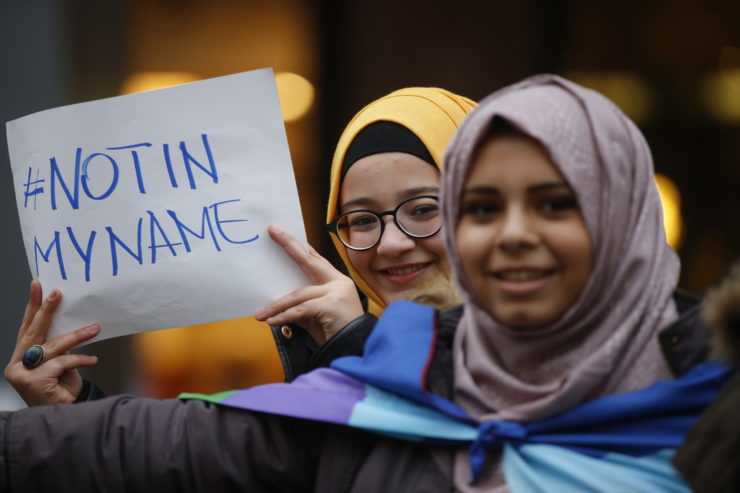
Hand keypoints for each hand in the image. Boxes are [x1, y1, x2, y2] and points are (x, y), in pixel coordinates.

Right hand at [4, 281, 99, 405]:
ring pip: (52, 347)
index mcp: (21, 355)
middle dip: (46, 310)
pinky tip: (92, 360)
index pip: (27, 326)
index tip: (38, 285)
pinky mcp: (35, 382)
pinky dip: (79, 359)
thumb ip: (57, 344)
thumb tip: (70, 318)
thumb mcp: (58, 361)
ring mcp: (23, 374)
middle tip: (58, 293)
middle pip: (34, 331)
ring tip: (94, 329)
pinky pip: (62, 362)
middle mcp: (17, 364)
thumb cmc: (61, 387)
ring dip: (76, 336)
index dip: (32, 306)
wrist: (66, 414)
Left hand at [255, 225, 363, 342]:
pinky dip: (284, 316)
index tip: (284, 234)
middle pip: (310, 260)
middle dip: (289, 245)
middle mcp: (340, 282)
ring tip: (261, 314)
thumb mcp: (315, 317)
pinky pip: (300, 309)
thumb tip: (278, 305)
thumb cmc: (336, 334)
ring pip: (299, 294)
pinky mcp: (331, 305)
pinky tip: (271, 322)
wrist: (354, 350)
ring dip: (277, 306)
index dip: (300, 247)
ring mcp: (337, 292)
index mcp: (338, 282)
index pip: (316, 260)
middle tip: (273, 231)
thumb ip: (300, 306)